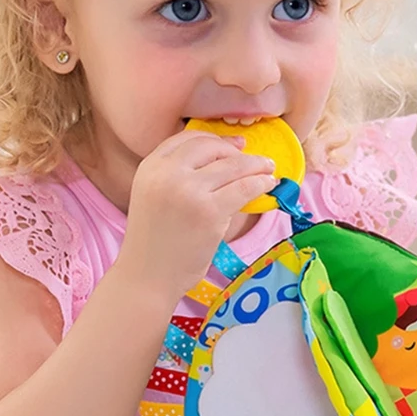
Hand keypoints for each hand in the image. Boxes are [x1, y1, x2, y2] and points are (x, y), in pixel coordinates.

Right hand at [116, 130, 277, 298]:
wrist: (147, 277)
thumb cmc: (154, 244)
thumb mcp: (153, 198)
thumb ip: (174, 177)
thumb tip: (221, 160)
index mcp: (150, 167)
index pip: (187, 138)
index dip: (216, 140)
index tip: (235, 146)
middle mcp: (167, 174)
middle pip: (211, 148)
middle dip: (237, 152)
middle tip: (256, 160)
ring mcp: (189, 191)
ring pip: (232, 166)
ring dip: (256, 165)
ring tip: (269, 169)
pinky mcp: (209, 212)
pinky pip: (244, 188)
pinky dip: (260, 183)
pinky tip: (268, 185)